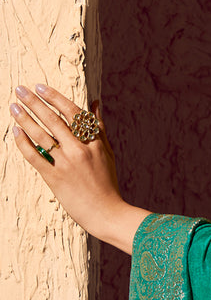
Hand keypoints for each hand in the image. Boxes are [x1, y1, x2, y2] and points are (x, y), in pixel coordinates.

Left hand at [10, 84, 149, 252]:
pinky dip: (23, 143)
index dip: (55, 98)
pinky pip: (35, 156)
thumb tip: (95, 102)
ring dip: (25, 119)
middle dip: (35, 102)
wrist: (106, 213)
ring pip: (42, 135)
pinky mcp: (55, 178)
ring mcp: (67, 164)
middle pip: (54, 120)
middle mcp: (80, 150)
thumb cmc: (107, 183)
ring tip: (13, 106)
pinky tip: (15, 131)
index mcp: (94, 142)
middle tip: (19, 89)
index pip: (72, 113)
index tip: (40, 87)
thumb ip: (99, 127)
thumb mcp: (107, 152)